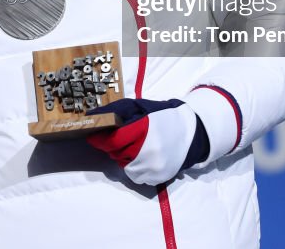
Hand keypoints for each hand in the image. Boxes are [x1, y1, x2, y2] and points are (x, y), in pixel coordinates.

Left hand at [86, 98, 207, 185]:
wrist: (191, 133)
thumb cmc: (163, 117)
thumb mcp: (141, 107)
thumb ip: (118, 111)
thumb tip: (93, 115)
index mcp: (144, 131)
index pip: (113, 140)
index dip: (100, 138)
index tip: (94, 135)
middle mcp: (148, 152)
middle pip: (116, 154)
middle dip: (113, 146)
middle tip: (120, 138)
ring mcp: (154, 167)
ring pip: (124, 166)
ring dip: (124, 158)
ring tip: (135, 147)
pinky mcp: (158, 178)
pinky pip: (136, 176)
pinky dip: (135, 168)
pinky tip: (143, 157)